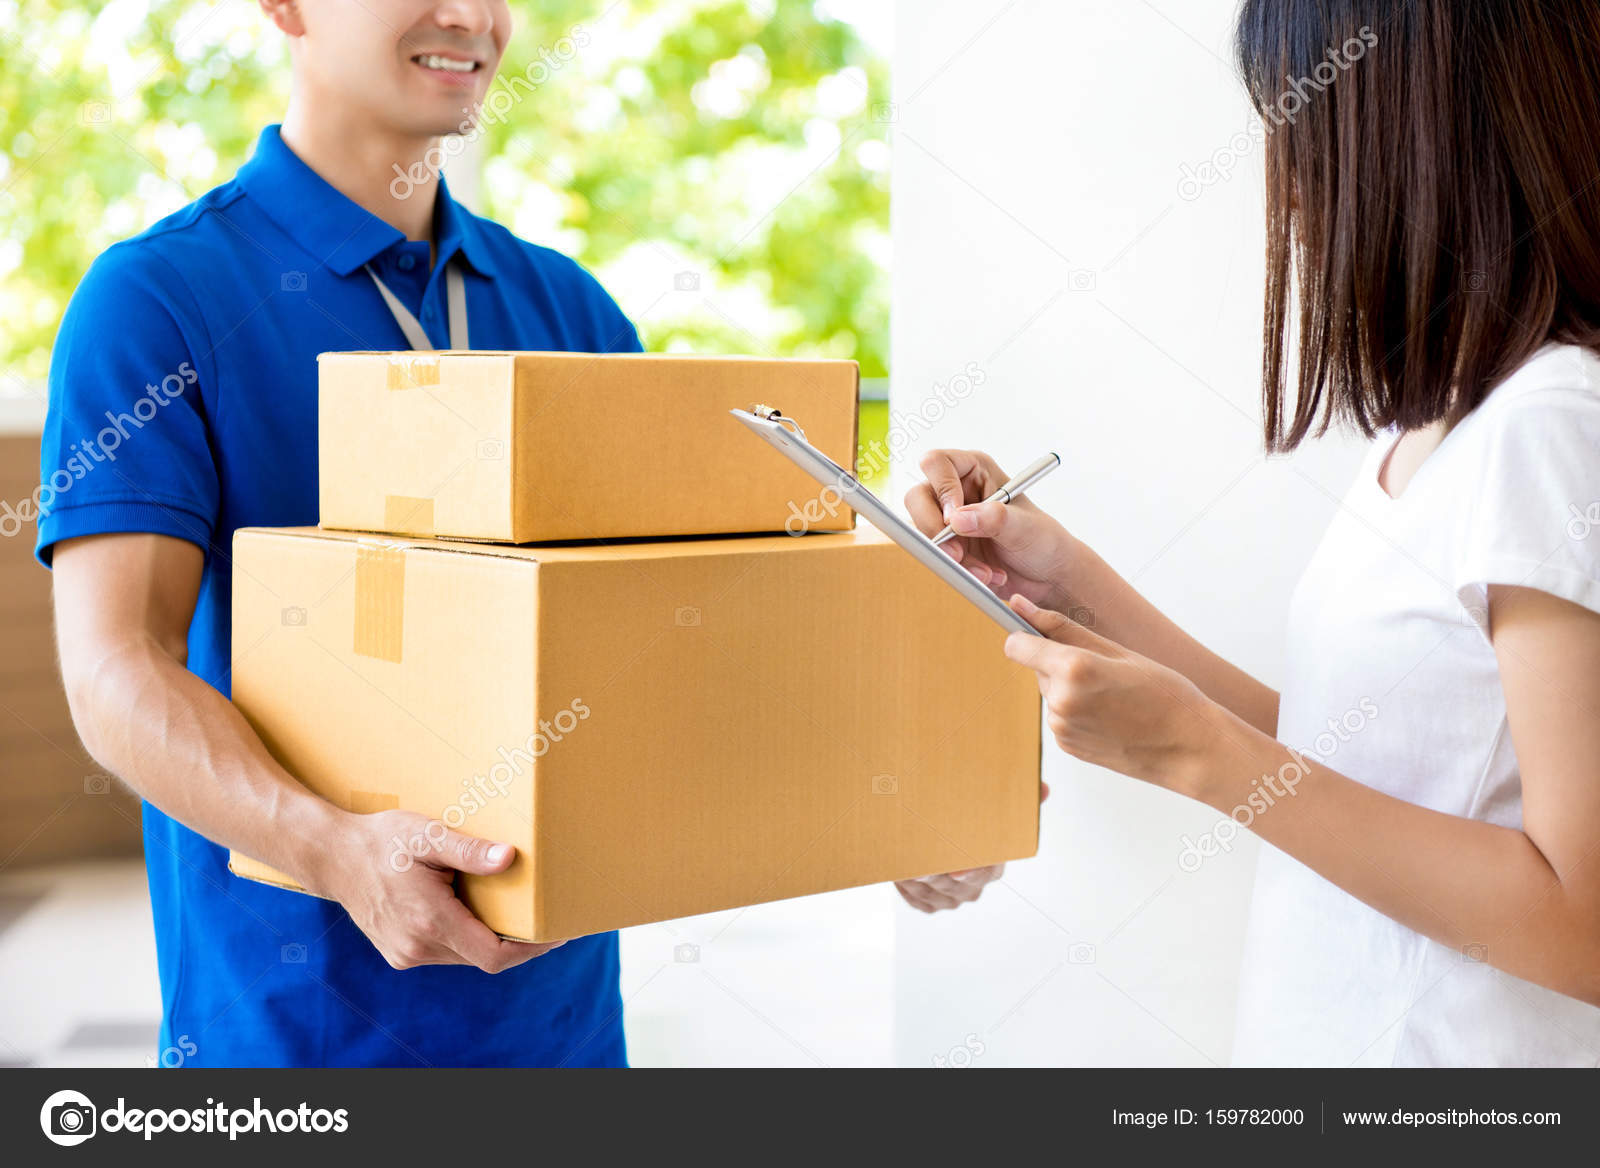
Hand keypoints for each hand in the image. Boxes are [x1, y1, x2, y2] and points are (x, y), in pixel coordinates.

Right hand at [306, 810, 566, 972]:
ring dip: (491, 940)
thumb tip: (509, 859)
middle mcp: (417, 946)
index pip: (493, 956)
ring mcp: (406, 954)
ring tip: (517, 914)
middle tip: (547, 919)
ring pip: (465, 958)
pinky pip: (446, 954)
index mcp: (430, 920)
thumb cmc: (383, 840)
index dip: (531, 950)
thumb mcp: (428, 836)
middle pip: (484, 959)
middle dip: (518, 943)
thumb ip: (469, 851)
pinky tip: (476, 913)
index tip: (557, 934)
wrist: (333, 857)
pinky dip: (467, 939)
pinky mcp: (399, 954)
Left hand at [894, 782, 1049, 912]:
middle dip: (936, 877)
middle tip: (918, 868)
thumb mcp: (994, 813)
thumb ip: (1021, 800)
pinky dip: (909, 890)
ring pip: (934, 895)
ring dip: (917, 883)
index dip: (971, 872)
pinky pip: (920, 902)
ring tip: (903, 867)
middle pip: (955, 886)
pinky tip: (901, 874)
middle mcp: (974, 887)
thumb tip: (1045, 788)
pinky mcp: (933, 904)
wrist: (948, 844)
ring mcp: (954, 898)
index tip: (957, 870)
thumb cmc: (973, 828)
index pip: (985, 872)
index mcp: (992, 867)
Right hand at [904, 449, 1076, 605]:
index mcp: (975, 470)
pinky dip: (956, 570)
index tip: (953, 518)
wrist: (1048, 575)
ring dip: (951, 557)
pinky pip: (933, 556)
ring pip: (922, 532)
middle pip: (917, 498)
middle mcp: (956, 491)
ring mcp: (948, 520)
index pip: (938, 464)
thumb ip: (994, 518)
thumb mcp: (1025, 527)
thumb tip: (957, 519)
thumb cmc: (1043, 540)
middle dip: (934, 529)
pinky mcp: (947, 547)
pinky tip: (985, 574)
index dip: (941, 488)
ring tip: (985, 570)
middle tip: (956, 553)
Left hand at [1002, 593, 1226, 795]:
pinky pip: (1061, 716)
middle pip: (1038, 668)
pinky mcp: (1067, 745)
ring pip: (1051, 692)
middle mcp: (1061, 700)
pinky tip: (1109, 715)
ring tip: (1113, 697)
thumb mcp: (1118, 651)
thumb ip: (1062, 628)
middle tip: (1106, 672)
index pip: (1016, 645)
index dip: (1026, 637)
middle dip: (1061, 664)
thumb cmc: (1164, 694)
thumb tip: (1019, 606)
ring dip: (1071, 689)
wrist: (1189, 747)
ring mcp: (1062, 727)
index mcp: (1073, 669)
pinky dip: (1078, 711)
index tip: (1039, 634)